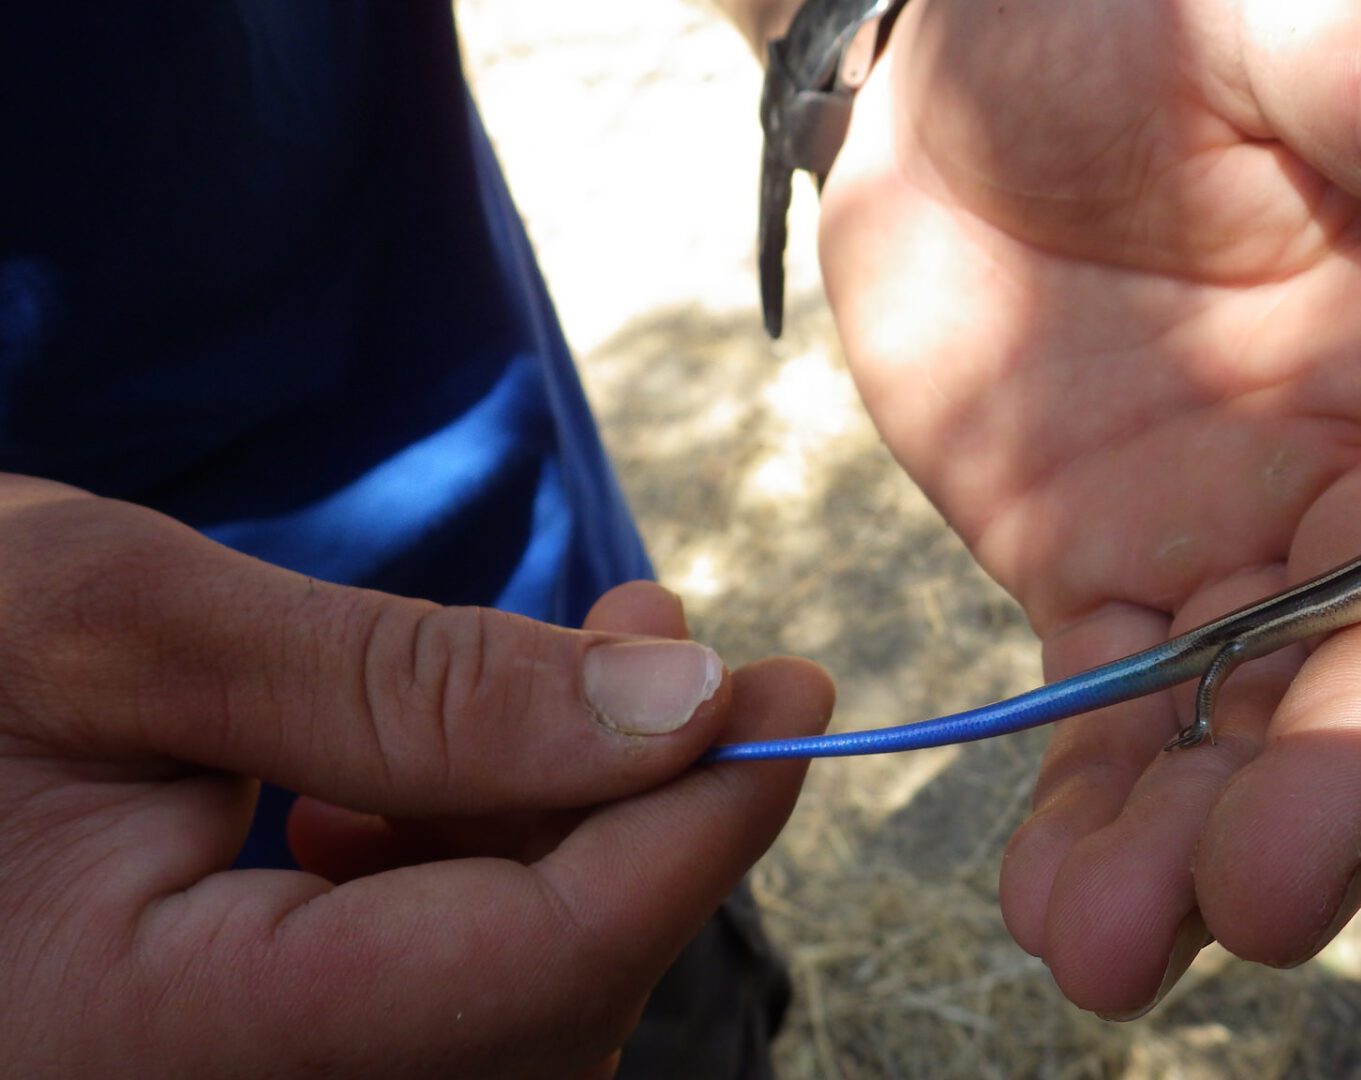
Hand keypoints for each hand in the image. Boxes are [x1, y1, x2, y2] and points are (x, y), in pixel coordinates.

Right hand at [0, 476, 830, 1075]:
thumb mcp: (121, 628)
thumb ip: (408, 684)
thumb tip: (679, 708)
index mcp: (144, 1058)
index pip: (522, 975)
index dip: (686, 831)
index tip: (792, 690)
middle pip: (533, 1008)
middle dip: (634, 820)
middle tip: (668, 647)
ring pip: (499, 1012)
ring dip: (563, 835)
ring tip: (561, 674)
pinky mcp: (219, 1069)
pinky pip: (420, 1008)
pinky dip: (474, 876)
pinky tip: (415, 777)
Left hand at [815, 0, 1360, 1013]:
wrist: (953, 63)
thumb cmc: (1147, 9)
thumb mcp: (1300, 25)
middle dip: (1355, 786)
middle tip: (1270, 888)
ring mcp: (1241, 551)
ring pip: (1258, 731)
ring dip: (1208, 849)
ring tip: (1125, 947)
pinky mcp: (1102, 590)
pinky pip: (1110, 727)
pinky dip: (1092, 825)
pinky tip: (1061, 919)